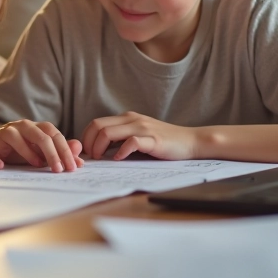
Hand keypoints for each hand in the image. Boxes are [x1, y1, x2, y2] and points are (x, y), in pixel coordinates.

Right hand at [0, 119, 83, 171]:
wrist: (0, 142)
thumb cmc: (25, 147)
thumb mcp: (44, 149)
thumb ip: (62, 150)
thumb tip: (79, 152)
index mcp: (38, 127)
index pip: (54, 135)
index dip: (65, 150)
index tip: (72, 167)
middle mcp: (23, 126)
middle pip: (40, 136)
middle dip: (52, 153)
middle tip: (58, 170)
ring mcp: (7, 132)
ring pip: (16, 138)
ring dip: (28, 152)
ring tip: (37, 165)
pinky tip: (1, 167)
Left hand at [81, 111, 198, 160]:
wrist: (190, 141)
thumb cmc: (164, 142)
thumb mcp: (139, 135)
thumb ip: (121, 139)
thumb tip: (99, 150)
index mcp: (127, 118)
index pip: (96, 122)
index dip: (86, 137)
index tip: (87, 152)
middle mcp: (132, 119)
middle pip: (98, 125)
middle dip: (89, 143)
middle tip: (92, 158)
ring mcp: (142, 128)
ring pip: (109, 132)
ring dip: (99, 147)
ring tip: (101, 159)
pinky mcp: (152, 139)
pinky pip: (130, 142)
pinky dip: (120, 152)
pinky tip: (119, 160)